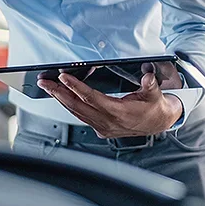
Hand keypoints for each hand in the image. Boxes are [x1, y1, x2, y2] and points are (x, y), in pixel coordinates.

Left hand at [38, 65, 182, 137]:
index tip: (62, 77)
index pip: (90, 98)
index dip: (75, 87)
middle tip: (45, 83)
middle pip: (77, 106)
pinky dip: (70, 106)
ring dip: (61, 99)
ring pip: (76, 112)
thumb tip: (147, 76)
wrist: (159, 123)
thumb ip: (150, 85)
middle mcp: (107, 122)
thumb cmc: (154, 108)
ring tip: (49, 88)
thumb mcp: (155, 95)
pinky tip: (63, 98)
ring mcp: (102, 127)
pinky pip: (81, 117)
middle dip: (58, 93)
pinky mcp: (101, 129)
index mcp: (118, 112)